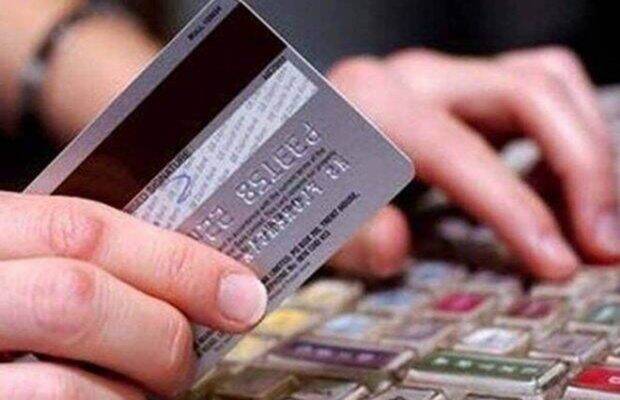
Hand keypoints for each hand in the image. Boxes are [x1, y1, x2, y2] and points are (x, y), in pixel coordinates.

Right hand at [0, 192, 266, 398]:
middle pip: (76, 300)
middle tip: (188, 356)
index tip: (242, 293)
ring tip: (146, 392)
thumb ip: (87, 260)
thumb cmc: (10, 294)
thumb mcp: (26, 257)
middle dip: (157, 332)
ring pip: (60, 388)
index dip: (177, 263)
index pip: (85, 231)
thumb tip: (207, 282)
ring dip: (130, 395)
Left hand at [329, 47, 618, 279]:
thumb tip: (395, 242)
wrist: (292, 146)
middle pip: (529, 93)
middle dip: (583, 168)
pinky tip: (555, 191)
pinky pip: (536, 91)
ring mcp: (444, 76)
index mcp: (372, 106)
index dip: (517, 210)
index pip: (463, 151)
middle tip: (605, 241)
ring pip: (546, 82)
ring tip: (589, 219)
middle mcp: (416, 77)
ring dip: (585, 148)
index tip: (558, 262)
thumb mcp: (309, 224)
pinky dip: (564, 137)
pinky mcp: (464, 87)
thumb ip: (347, 236)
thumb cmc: (301, 186)